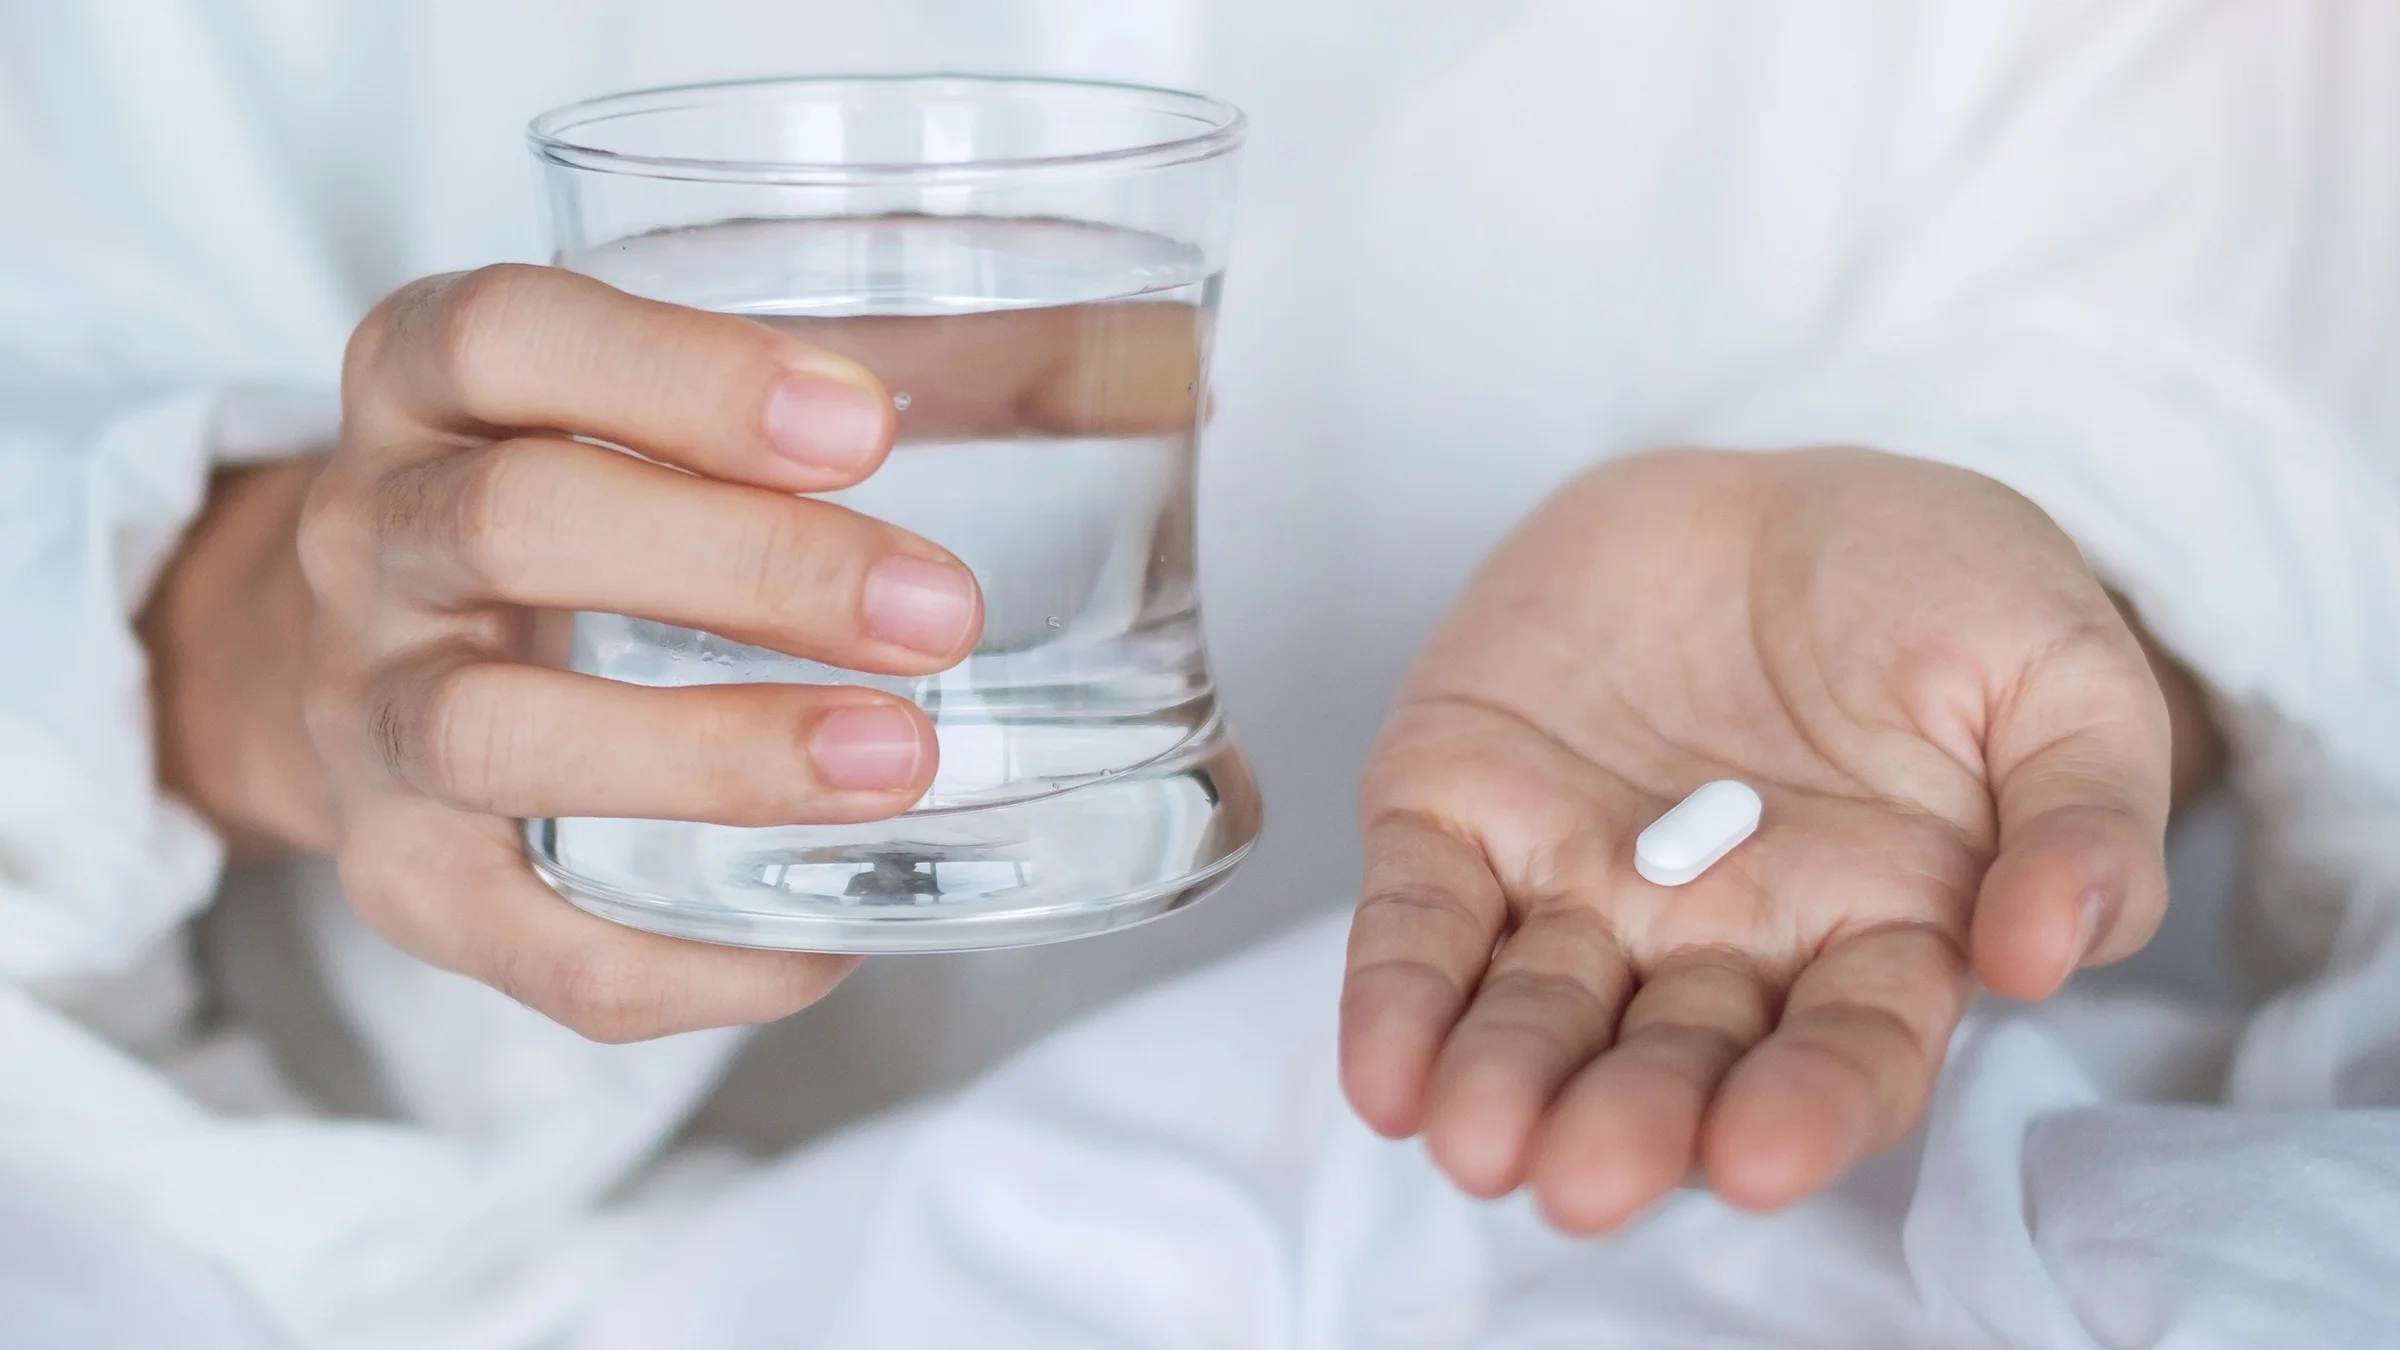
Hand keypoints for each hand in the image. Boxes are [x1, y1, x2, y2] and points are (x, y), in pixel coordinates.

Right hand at [145, 266, 1209, 1040]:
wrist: (369, 663)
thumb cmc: (587, 511)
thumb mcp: (676, 410)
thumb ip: (881, 381)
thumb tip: (1159, 373)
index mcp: (435, 384)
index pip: (507, 336)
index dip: (679, 373)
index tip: (867, 421)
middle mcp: (370, 537)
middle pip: (515, 523)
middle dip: (747, 568)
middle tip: (942, 615)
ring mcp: (368, 720)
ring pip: (498, 733)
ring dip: (715, 756)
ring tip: (902, 766)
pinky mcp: (407, 884)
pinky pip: (535, 944)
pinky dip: (696, 958)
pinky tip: (834, 942)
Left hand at [1339, 448, 2188, 1229]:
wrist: (1775, 495)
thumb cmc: (1940, 592)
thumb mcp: (2063, 675)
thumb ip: (2085, 813)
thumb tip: (2051, 949)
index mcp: (1876, 936)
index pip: (1844, 1055)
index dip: (1805, 1110)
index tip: (1758, 1155)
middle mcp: (1719, 943)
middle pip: (1673, 1060)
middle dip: (1628, 1122)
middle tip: (1585, 1175)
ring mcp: (1584, 884)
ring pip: (1536, 1010)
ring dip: (1501, 1082)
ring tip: (1476, 1140)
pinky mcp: (1465, 813)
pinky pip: (1426, 917)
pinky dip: (1396, 994)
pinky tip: (1382, 1073)